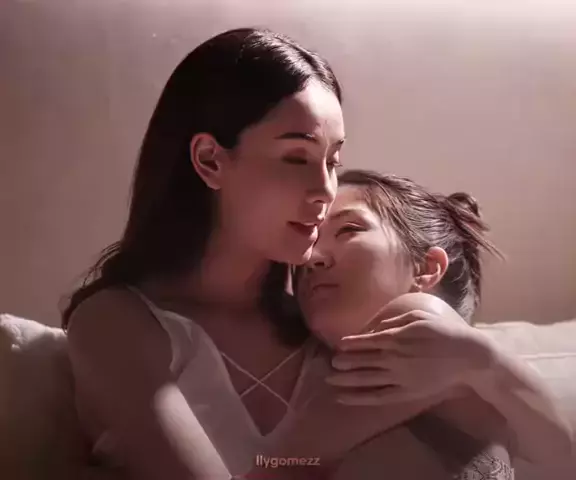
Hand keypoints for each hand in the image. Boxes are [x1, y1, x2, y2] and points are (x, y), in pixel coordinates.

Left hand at [327, 293, 495, 404]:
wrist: (467, 356)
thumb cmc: (443, 331)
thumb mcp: (418, 317)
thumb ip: (393, 321)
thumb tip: (373, 328)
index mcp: (396, 338)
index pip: (365, 342)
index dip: (350, 344)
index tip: (339, 345)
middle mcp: (394, 358)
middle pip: (361, 361)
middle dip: (343, 362)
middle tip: (329, 362)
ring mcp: (399, 378)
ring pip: (365, 380)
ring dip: (345, 380)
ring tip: (330, 379)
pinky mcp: (405, 393)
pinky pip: (377, 397)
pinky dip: (358, 398)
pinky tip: (344, 398)